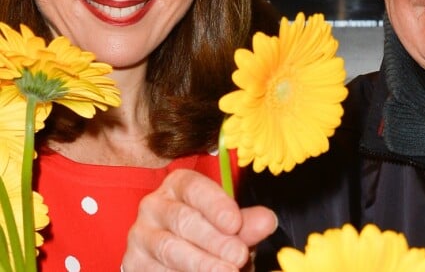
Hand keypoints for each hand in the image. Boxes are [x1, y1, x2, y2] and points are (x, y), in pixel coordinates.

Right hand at [122, 169, 277, 270]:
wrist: (176, 257)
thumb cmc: (206, 231)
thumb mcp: (228, 224)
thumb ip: (246, 222)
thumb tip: (268, 220)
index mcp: (178, 185)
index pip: (195, 188)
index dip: (216, 204)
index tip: (236, 223)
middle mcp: (153, 205)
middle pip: (183, 220)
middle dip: (213, 240)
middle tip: (238, 256)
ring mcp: (140, 236)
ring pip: (169, 249)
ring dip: (200, 264)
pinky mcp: (133, 264)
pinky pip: (156, 271)